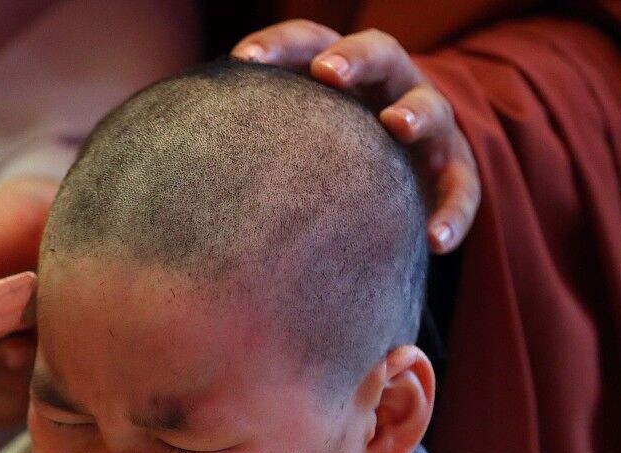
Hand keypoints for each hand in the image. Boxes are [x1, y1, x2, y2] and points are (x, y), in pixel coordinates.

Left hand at [232, 21, 478, 252]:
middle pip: (379, 52)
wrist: (392, 175)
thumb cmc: (319, 159)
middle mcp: (386, 87)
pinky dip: (452, 212)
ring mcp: (426, 126)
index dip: (281, 46)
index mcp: (339, 72)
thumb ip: (251, 140)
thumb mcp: (291, 139)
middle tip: (329, 73)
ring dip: (414, 114)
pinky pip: (461, 189)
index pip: (309, 41)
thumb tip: (159, 163)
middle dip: (354, 58)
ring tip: (397, 129)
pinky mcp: (453, 172)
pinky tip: (435, 244)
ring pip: (429, 108)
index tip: (244, 59)